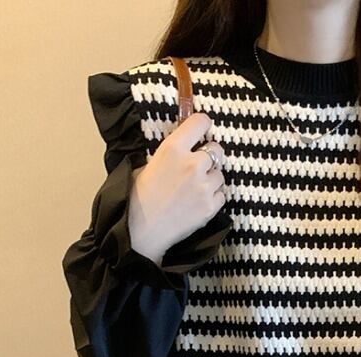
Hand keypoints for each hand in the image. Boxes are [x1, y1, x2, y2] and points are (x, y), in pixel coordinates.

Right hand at [128, 111, 227, 265]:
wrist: (142, 231)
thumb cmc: (139, 198)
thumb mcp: (147, 165)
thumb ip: (170, 155)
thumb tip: (183, 150)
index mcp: (173, 148)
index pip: (200, 122)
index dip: (203, 125)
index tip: (202, 129)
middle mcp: (192, 164)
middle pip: (217, 149)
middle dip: (209, 157)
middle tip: (198, 167)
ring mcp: (204, 186)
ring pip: (220, 174)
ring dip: (211, 180)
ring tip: (194, 190)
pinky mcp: (211, 206)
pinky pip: (221, 195)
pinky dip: (213, 198)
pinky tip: (197, 203)